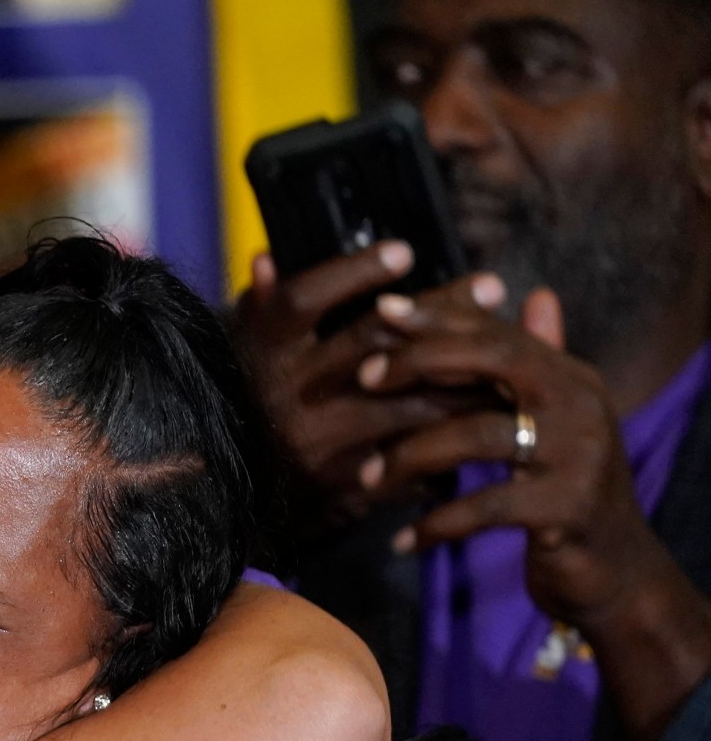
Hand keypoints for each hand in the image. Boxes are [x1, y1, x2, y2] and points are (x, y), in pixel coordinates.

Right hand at [235, 243, 499, 513]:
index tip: (404, 252)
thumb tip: (266, 259)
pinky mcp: (346, 482)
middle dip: (440, 313)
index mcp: (263, 352)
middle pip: (376, 344)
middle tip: (490, 286)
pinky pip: (417, 452)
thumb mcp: (245, 348)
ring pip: (412, 400)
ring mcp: (320, 441)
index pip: (304, 301)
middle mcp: (288, 395)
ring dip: (468, 374)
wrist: (233, 489)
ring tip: (508, 346)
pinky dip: (455, 430)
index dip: (352, 274)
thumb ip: (260, 304)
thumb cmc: (249, 399)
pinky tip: (490, 406)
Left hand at [352, 284, 710, 740]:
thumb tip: (534, 295)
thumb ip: (537, 363)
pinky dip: (437, 524)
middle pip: (495, 360)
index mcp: (570, 378)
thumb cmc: (564, 490)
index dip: (440, 316)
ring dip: (410, 455)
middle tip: (365, 377)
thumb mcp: (554, 422)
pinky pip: (485, 506)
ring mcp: (579, 456)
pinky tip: (402, 541)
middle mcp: (581, 404)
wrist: (614, 570)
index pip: (499, 331)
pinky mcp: (567, 509)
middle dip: (423, 362)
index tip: (380, 309)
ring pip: (478, 433)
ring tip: (367, 479)